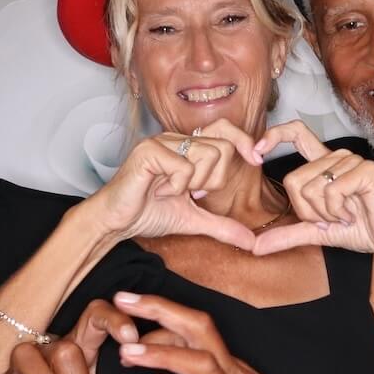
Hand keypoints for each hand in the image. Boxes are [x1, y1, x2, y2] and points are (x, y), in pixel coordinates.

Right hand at [84, 120, 264, 249]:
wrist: (116, 223)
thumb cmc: (147, 214)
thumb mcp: (193, 220)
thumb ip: (222, 226)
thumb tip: (252, 242)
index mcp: (187, 147)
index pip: (226, 131)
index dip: (244, 142)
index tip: (257, 159)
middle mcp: (175, 139)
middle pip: (223, 148)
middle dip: (214, 180)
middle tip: (190, 192)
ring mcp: (162, 142)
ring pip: (207, 155)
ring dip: (194, 184)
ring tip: (171, 191)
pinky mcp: (148, 151)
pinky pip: (184, 167)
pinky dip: (176, 186)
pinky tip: (159, 190)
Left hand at [250, 121, 373, 273]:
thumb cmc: (360, 229)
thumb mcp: (316, 232)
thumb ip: (287, 234)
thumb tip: (255, 246)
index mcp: (323, 164)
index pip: (295, 134)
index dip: (273, 136)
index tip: (256, 152)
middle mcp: (336, 157)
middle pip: (294, 180)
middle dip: (308, 211)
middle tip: (331, 218)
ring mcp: (351, 161)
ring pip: (312, 188)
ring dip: (326, 213)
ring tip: (345, 215)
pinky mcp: (365, 171)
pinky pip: (332, 191)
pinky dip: (338, 211)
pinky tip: (353, 214)